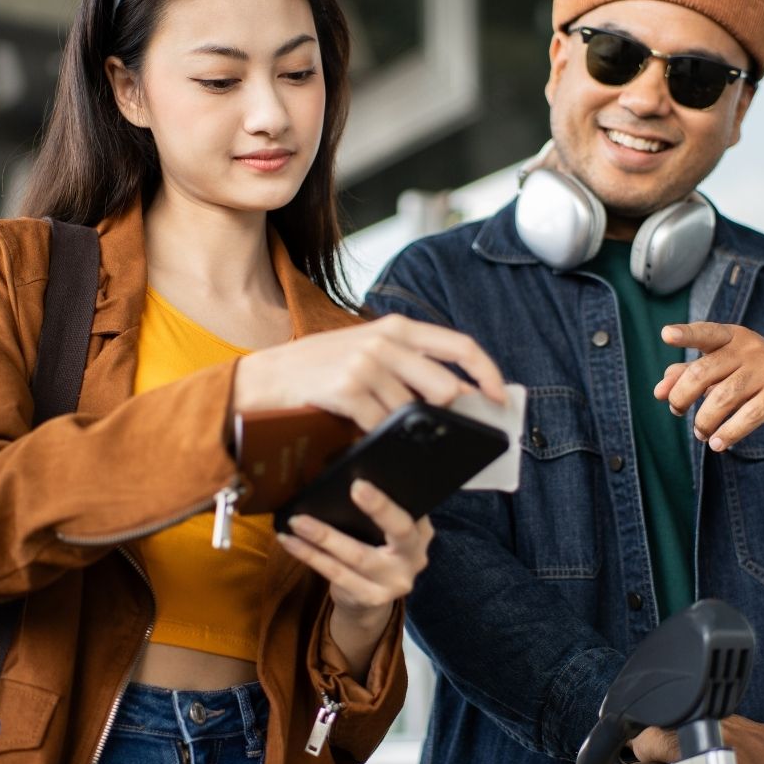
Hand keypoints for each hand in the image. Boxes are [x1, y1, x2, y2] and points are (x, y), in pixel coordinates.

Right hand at [234, 314, 505, 429]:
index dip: (486, 373)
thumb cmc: (319, 369)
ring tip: (376, 425)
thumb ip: (408, 366)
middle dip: (448, 416)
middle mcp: (385, 340)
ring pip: (412, 412)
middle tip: (443, 433)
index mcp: (397, 327)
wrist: (264, 379)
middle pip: (444, 387)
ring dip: (402, 430)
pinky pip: (382, 424)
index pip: (460, 346)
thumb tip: (455, 398)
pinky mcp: (348, 388)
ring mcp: (366, 363)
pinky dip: (378, 436)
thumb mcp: (367, 352)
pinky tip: (361, 432)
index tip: (498, 397)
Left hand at [275, 479, 432, 677]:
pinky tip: (290, 542)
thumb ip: (377, 509)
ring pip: (358, 556)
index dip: (392, 496)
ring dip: (325, 536)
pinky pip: (336, 574)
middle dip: (380, 508)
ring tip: (298, 521)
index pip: (412, 508)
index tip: (365, 480)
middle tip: (356, 488)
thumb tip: (345, 465)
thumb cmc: (373, 550)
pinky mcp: (370, 597)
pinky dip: (310, 556)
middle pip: (400, 530)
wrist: (370, 601)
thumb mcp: (385, 531)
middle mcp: (415, 556)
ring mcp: (394, 581)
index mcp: (421, 531)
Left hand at [654, 322, 763, 451]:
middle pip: (704, 371)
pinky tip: (718, 444)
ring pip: (723, 397)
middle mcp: (750, 349)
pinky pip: (750, 415)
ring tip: (700, 433)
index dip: (686, 335)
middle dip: (682, 395)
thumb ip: (689, 373)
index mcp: (732, 337)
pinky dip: (729, 432)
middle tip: (677, 410)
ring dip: (704, 421)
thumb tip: (659, 390)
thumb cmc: (753, 376)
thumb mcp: (724, 369)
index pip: (707, 333)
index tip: (665, 335)